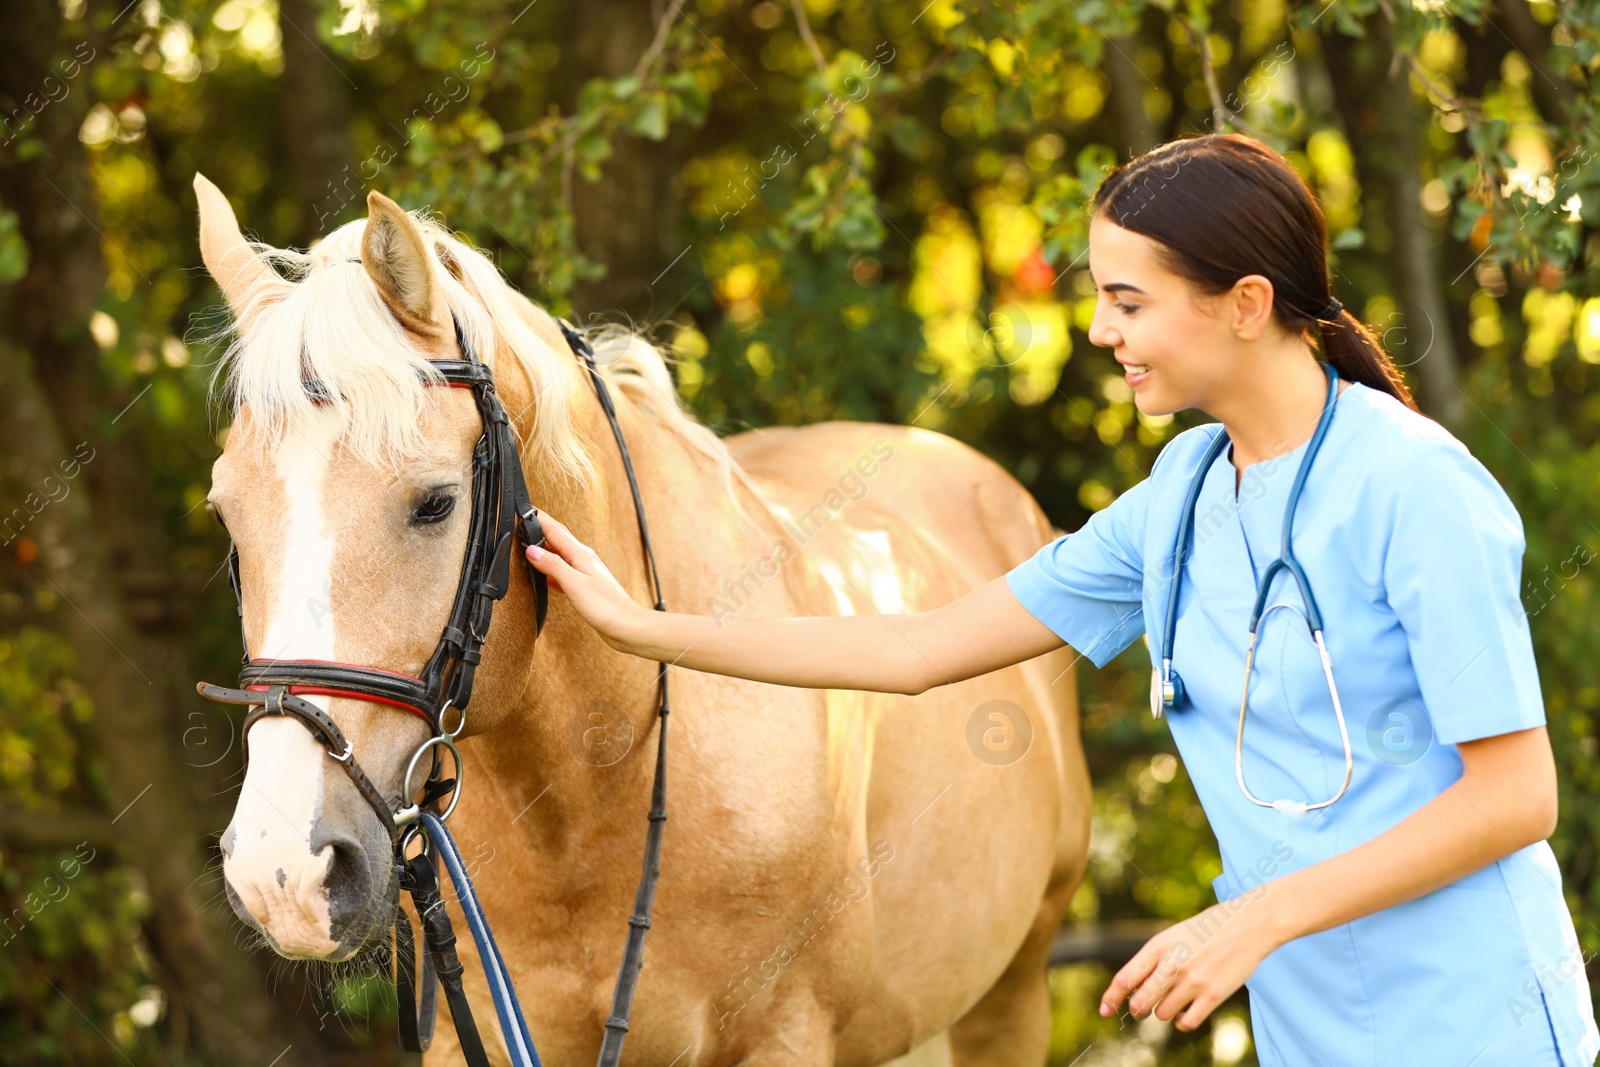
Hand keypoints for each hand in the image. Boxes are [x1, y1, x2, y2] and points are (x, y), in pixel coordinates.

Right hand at [523, 511, 642, 649]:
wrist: (627, 626)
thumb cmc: (605, 606)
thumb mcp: (574, 584)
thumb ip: (553, 565)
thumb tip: (531, 550)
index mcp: (581, 554)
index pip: (554, 530)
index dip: (538, 518)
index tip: (523, 509)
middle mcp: (584, 559)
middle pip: (558, 538)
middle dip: (541, 529)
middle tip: (523, 523)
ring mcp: (585, 572)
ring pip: (560, 555)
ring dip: (545, 549)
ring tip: (529, 546)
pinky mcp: (586, 586)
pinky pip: (564, 572)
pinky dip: (552, 570)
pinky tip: (546, 576)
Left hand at [1099, 895, 1282, 1031]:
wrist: (1249, 924)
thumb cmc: (1208, 929)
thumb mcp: (1174, 936)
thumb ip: (1154, 960)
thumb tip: (1132, 988)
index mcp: (1159, 946)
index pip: (1125, 978)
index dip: (1111, 998)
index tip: (1104, 1010)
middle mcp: (1172, 964)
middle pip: (1140, 1002)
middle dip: (1138, 1009)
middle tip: (1143, 1008)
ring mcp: (1193, 981)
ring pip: (1162, 1015)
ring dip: (1163, 1013)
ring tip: (1173, 1001)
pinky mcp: (1213, 995)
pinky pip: (1187, 1023)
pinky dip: (1182, 1022)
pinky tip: (1186, 1013)